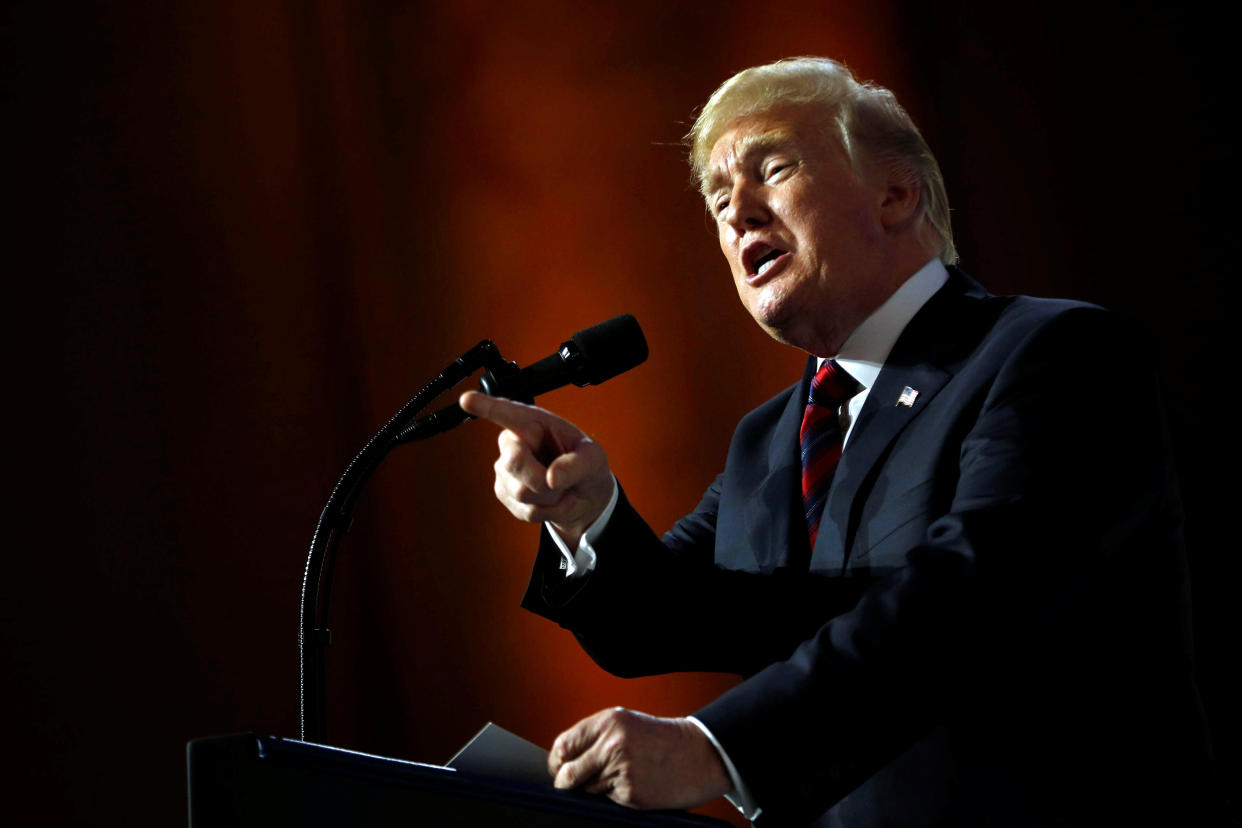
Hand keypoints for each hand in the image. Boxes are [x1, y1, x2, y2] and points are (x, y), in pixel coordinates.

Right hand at [459, 391, 613, 546]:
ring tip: (562, 488)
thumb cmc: (585, 465)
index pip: (506, 413)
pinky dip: (549, 512)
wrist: (583, 494)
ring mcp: (505, 470)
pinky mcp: (505, 494)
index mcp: (532, 423)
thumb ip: (577, 464)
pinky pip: (526, 510)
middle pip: (515, 462)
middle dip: (543, 478)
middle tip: (562, 480)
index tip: (466, 400)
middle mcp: (513, 443)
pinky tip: (556, 502)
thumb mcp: (593, 458)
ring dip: (552, 497)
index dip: (485, 406)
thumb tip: (552, 478)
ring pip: (523, 492)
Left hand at [548, 708, 730, 810]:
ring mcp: (621, 770)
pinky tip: (633, 784)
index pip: (562, 746)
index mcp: (608, 722)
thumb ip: (594, 737)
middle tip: (574, 783)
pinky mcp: (630, 793)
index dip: (557, 762)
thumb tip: (562, 761)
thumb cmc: (660, 739)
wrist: (699, 754)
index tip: (560, 768)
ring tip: (619, 776)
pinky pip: (606, 800)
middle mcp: (611, 744)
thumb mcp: (625, 724)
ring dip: (594, 789)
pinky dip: (614, 796)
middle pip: (566, 774)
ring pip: (586, 790)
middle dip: (566, 783)